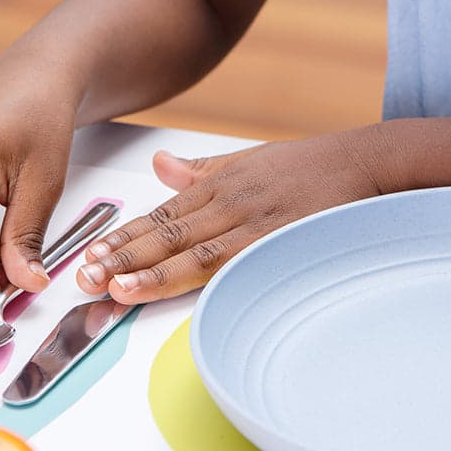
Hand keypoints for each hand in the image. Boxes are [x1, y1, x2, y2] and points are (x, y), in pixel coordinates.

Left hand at [75, 129, 386, 301]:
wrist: (364, 162)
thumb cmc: (311, 167)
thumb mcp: (250, 159)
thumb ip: (201, 170)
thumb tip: (160, 166)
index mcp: (219, 185)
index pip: (160, 216)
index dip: (122, 238)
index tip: (91, 256)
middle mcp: (230, 203)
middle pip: (168, 235)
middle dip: (123, 259)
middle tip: (86, 279)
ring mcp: (256, 224)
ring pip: (196, 253)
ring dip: (154, 272)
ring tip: (117, 289)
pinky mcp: (282, 242)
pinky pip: (240, 263)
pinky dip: (208, 279)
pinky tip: (184, 291)